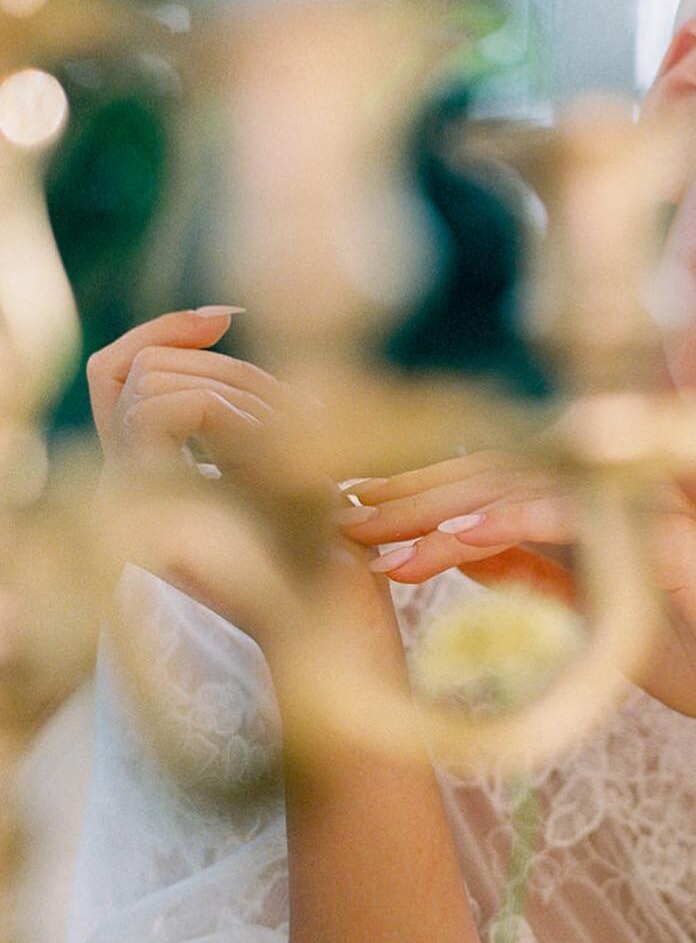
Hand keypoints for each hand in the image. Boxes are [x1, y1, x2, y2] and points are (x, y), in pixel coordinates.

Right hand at [85, 307, 382, 647]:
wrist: (334, 624)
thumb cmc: (323, 547)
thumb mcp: (283, 457)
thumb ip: (243, 401)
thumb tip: (221, 317)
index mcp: (151, 476)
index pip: (115, 370)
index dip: (164, 330)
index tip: (229, 317)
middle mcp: (127, 487)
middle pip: (142, 368)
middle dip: (223, 367)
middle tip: (291, 407)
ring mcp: (129, 496)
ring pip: (153, 382)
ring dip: (234, 391)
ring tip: (290, 436)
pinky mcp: (149, 502)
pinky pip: (166, 410)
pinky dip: (228, 410)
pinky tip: (274, 442)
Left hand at [337, 453, 695, 736]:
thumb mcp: (593, 619)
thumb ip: (537, 577)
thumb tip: (464, 553)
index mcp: (596, 505)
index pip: (493, 481)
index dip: (419, 497)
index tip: (350, 522)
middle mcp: (615, 489)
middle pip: (492, 467)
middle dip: (407, 491)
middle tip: (331, 516)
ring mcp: (641, 501)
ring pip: (518, 479)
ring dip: (435, 505)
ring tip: (367, 534)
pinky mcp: (663, 530)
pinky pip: (568, 512)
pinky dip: (501, 519)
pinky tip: (446, 539)